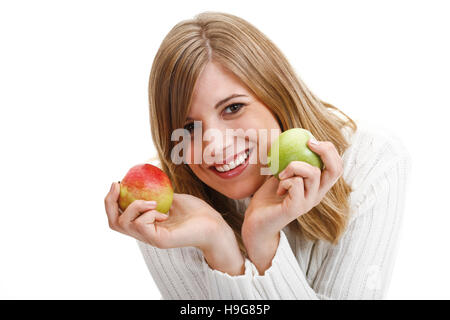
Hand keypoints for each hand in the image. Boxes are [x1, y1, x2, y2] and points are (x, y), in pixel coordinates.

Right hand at [104, 182, 230, 250]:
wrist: (214, 224)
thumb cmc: (197, 212)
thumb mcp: (173, 197)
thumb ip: (157, 192)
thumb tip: (143, 178)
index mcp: (146, 224)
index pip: (118, 216)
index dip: (111, 200)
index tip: (117, 182)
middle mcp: (144, 233)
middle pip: (113, 223)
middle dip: (109, 202)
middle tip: (117, 185)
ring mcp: (150, 238)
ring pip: (124, 223)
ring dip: (135, 206)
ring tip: (154, 203)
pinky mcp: (159, 240)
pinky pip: (141, 224)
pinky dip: (148, 213)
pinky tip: (164, 212)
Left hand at [242, 139, 343, 268]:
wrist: (256, 222)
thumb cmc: (268, 198)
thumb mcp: (281, 174)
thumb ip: (289, 161)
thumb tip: (290, 137)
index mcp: (317, 187)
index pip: (336, 167)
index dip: (330, 151)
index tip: (312, 140)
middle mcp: (317, 195)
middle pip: (335, 170)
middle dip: (326, 151)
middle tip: (310, 143)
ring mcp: (308, 202)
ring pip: (312, 173)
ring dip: (294, 166)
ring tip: (281, 175)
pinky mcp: (296, 208)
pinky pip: (296, 184)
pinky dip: (286, 180)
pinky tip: (278, 188)